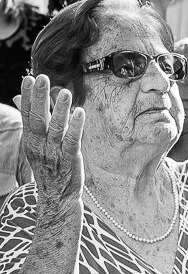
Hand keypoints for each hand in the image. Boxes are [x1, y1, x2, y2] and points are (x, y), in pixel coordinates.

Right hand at [18, 75, 84, 205]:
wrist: (57, 196)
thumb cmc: (47, 165)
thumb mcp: (35, 143)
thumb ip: (32, 121)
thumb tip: (21, 98)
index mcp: (31, 139)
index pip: (27, 114)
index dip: (27, 96)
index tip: (28, 78)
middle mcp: (40, 144)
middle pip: (38, 118)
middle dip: (39, 97)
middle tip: (41, 78)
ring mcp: (54, 152)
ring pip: (56, 128)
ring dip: (59, 109)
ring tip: (64, 91)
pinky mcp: (70, 158)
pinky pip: (72, 140)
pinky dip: (76, 125)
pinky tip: (80, 112)